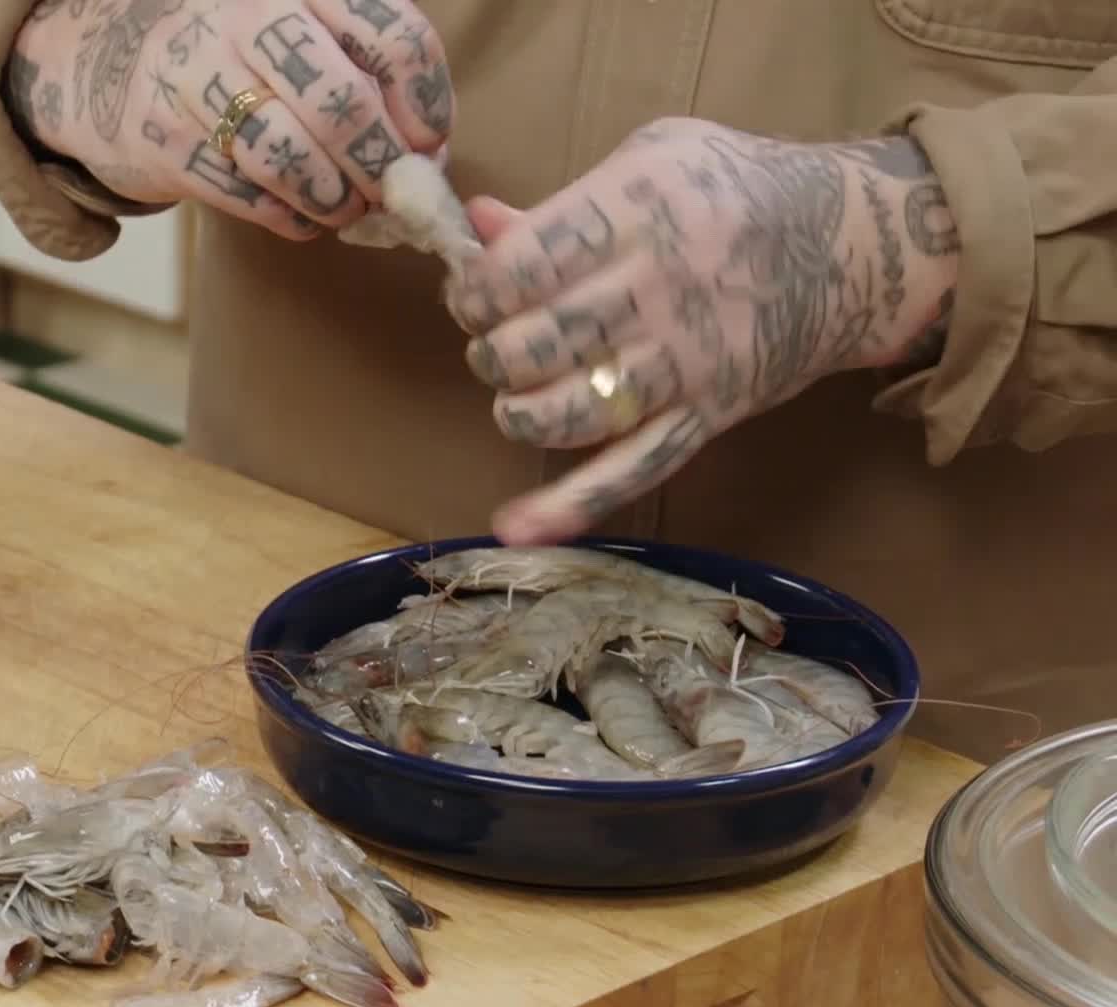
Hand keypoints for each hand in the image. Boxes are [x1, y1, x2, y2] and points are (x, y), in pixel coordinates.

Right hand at [4, 0, 453, 239]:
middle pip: (342, 106)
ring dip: (334, 200)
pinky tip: (301, 213)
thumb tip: (426, 156)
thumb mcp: (296, 23)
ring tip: (343, 206)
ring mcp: (198, 77)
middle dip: (382, 167)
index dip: (424, 104)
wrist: (103, 58)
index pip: (393, 38)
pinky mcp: (164, 140)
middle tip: (393, 193)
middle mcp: (247, 15)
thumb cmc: (231, 50)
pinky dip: (289, 217)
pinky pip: (247, 196)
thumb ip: (361, 69)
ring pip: (291, 158)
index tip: (426, 143)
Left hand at [447, 118, 961, 544]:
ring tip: (520, 393)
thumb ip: (558, 202)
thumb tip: (477, 226)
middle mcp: (659, 290)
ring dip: (519, 411)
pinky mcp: (706, 417)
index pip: (521, 268)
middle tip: (498, 342)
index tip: (474, 295)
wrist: (850, 244)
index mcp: (638, 212)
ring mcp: (685, 363)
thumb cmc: (733, 189)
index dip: (475, 291)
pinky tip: (516, 528)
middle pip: (534, 345)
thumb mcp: (650, 159)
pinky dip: (568, 508)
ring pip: (567, 412)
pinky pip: (630, 472)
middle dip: (492, 351)